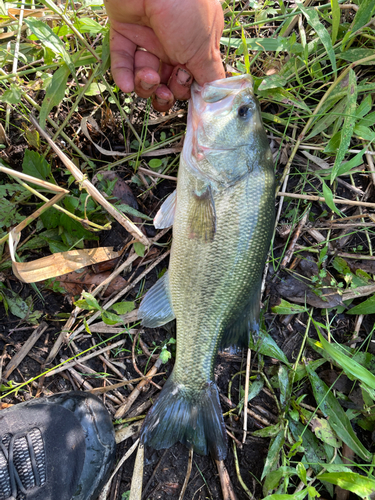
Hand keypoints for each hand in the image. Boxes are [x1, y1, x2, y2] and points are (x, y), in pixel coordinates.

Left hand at [106, 0, 224, 110]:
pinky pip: (122, 60)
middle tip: (166, 87)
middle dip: (167, 91)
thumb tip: (216, 98)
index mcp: (197, 44)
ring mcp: (148, 35)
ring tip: (147, 77)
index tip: (188, 92)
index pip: (192, 77)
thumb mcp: (204, 48)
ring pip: (145, 75)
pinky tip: (127, 85)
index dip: (188, 89)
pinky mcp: (124, 29)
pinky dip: (123, 76)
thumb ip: (209, 76)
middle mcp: (174, 41)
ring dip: (145, 85)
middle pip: (167, 81)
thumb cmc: (186, 7)